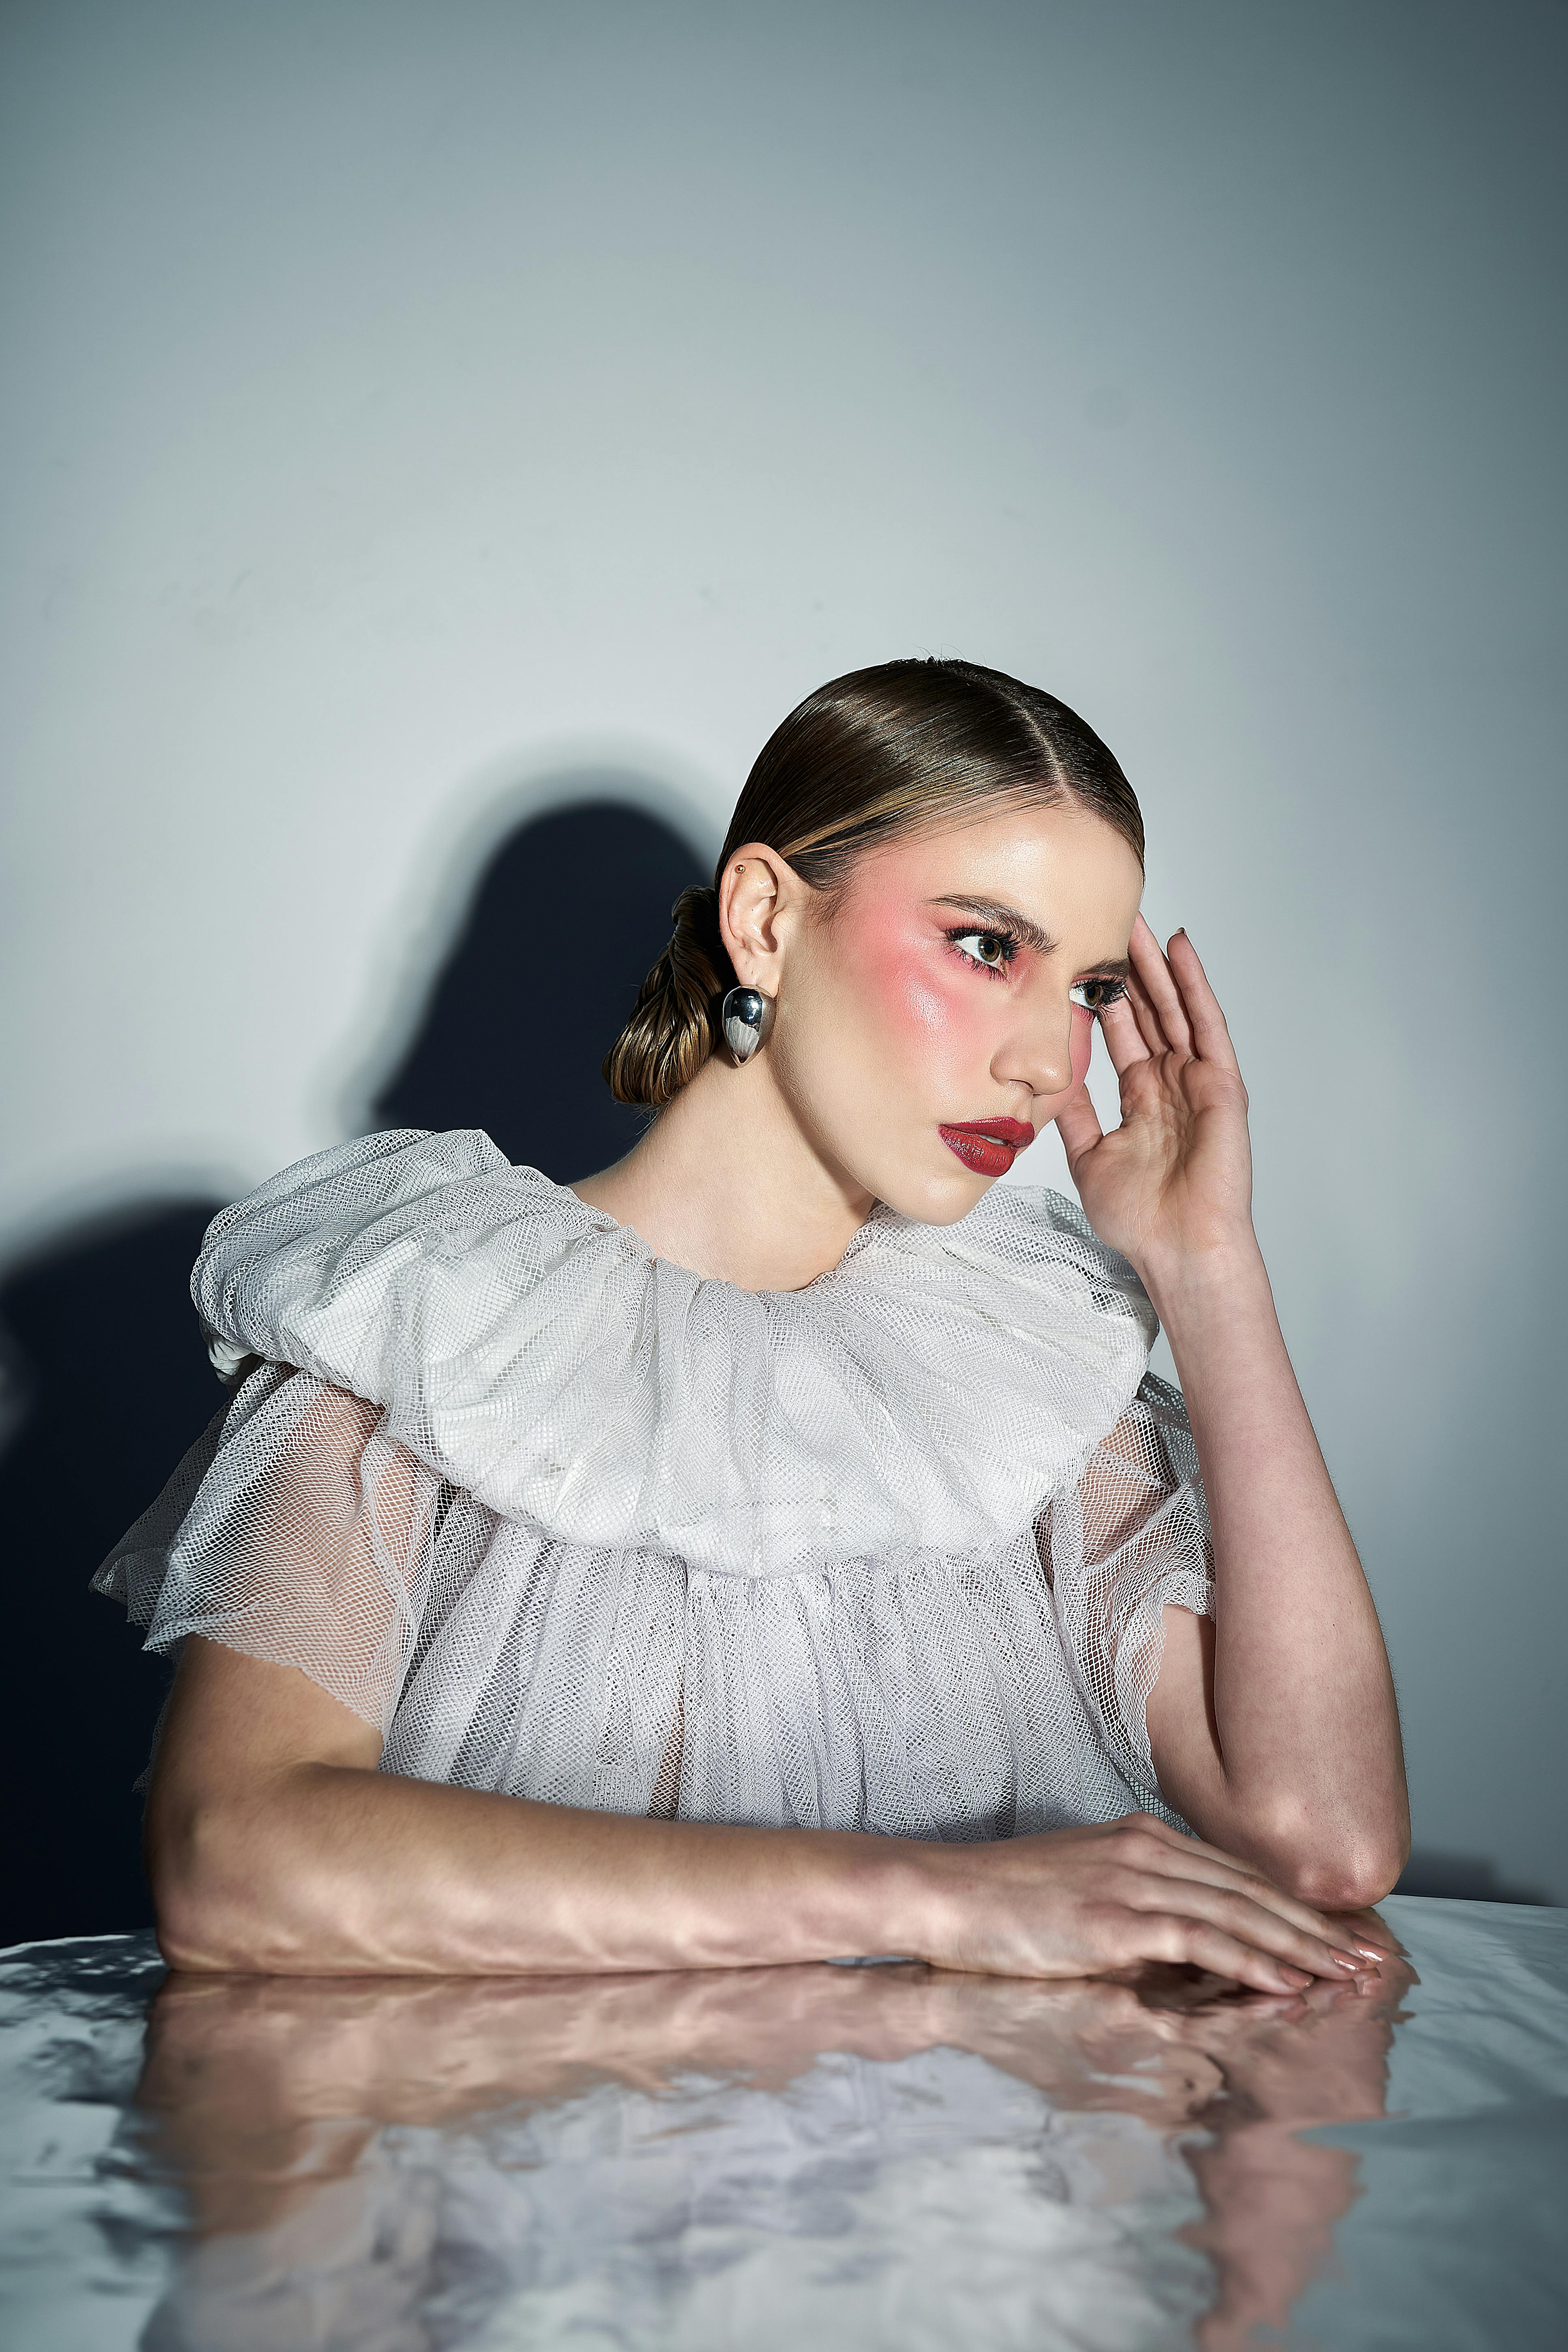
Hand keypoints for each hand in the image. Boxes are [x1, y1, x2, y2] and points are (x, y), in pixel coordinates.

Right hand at [904, 1812, 1385, 1995]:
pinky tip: (1287, 1982)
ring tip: (1349, 1975)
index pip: (1238, 1874)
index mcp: (1142, 1837)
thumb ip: (1139, 1911)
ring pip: (1240, 1913)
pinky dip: (1251, 1961)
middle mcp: (1147, 1848)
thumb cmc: (1005, 1902)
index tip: (1343, 1933)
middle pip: (1253, 1889)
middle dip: (1318, 1928)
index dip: (1296, 1906)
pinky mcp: (1115, 1918)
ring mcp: (1132, 1879)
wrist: (944, 1892)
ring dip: (1303, 1948)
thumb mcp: (1083, 1893)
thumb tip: (1188, 1950)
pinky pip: (1201, 1939)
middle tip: (1373, 1957)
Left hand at [1055, 915, 1253, 1276]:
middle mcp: (1171, 1081)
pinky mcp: (1221, 1083)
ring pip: (1174, 1006)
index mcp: (1142, 1097)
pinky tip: (1180, 949)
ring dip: (1156, 963)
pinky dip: (1194, 984)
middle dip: (1128, 966)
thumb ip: (1075, 1113)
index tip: (1080, 955)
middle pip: (1148, 1009)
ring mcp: (1197, 1079)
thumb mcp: (1088, 1155)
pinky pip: (1206, 1023)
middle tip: (1109, 917)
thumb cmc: (1140, 1217)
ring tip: (1137, 919)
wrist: (1178, 1248)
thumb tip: (1049, 1077)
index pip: (1121, 1030)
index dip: (1103, 993)